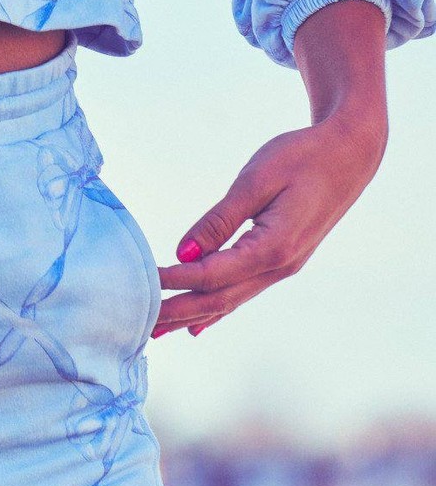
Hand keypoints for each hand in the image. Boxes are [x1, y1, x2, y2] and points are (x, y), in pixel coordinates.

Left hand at [150, 108, 385, 337]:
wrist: (348, 156)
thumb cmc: (301, 158)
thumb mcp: (257, 180)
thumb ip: (219, 220)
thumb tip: (184, 254)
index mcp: (274, 248)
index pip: (213, 274)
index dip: (175, 279)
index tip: (142, 282)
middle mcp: (279, 267)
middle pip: (219, 298)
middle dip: (177, 311)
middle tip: (138, 322)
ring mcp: (283, 268)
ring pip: (230, 300)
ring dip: (192, 314)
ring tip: (157, 329)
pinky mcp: (282, 260)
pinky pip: (243, 292)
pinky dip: (217, 309)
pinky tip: (198, 325)